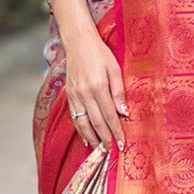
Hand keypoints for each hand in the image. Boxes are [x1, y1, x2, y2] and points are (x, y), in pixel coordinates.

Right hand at [65, 34, 128, 149]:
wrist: (77, 42)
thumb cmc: (99, 53)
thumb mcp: (115, 68)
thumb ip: (119, 91)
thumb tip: (124, 112)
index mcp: (98, 87)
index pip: (109, 115)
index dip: (115, 131)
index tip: (121, 144)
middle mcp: (84, 94)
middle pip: (96, 123)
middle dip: (105, 139)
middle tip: (112, 151)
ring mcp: (75, 96)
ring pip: (83, 123)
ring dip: (91, 139)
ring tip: (99, 150)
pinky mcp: (69, 95)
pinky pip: (75, 117)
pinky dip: (80, 130)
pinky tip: (86, 138)